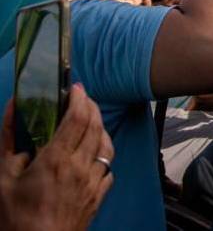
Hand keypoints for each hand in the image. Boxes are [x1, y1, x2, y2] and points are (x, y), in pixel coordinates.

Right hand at [0, 85, 113, 230]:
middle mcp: (81, 166)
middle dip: (91, 107)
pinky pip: (108, 167)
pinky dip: (102, 154)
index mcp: (57, 159)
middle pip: (95, 126)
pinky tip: (93, 154)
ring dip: (100, 128)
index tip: (75, 87)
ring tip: (90, 121)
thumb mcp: (2, 178)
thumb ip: (8, 139)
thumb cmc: (15, 218)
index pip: (77, 118)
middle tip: (82, 98)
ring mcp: (94, 181)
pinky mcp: (99, 196)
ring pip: (106, 145)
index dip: (79, 98)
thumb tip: (12, 108)